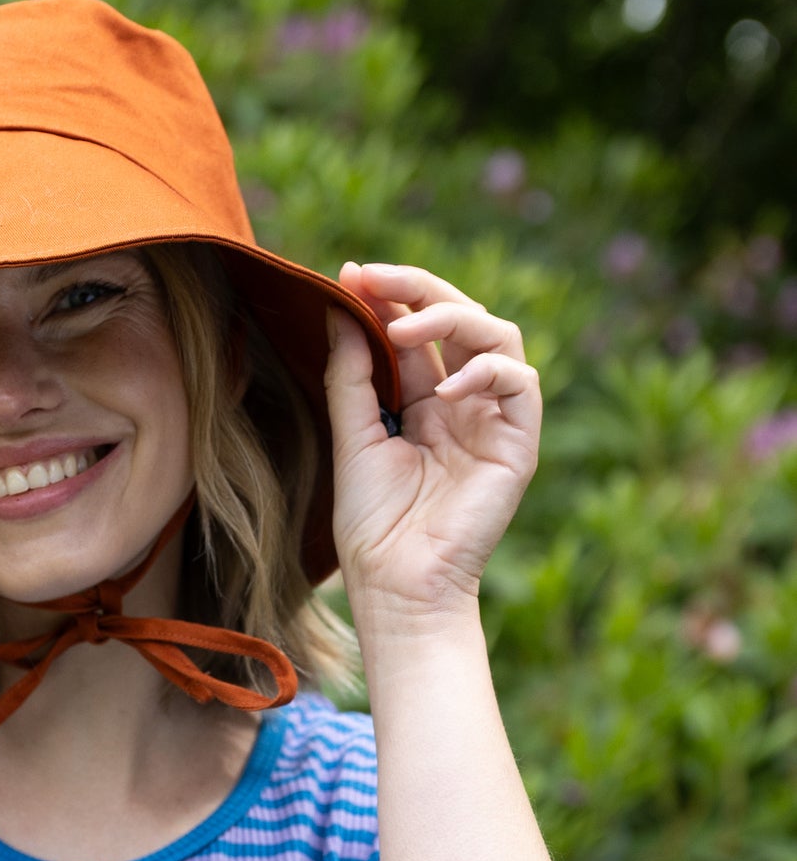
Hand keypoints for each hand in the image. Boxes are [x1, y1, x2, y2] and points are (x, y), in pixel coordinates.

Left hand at [323, 263, 541, 617]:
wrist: (397, 587)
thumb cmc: (372, 526)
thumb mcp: (352, 437)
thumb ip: (351, 374)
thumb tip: (339, 304)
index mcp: (423, 402)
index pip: (416, 331)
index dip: (389, 296)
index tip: (350, 274)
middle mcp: (462, 403)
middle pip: (459, 319)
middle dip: (417, 289)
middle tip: (374, 277)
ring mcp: (493, 420)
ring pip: (496, 336)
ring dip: (450, 318)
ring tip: (402, 330)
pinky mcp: (518, 443)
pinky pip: (520, 383)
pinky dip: (484, 372)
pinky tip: (442, 392)